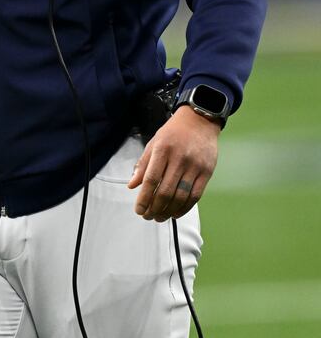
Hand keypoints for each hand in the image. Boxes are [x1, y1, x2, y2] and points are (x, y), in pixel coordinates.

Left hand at [127, 105, 220, 221]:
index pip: (151, 180)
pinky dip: (184, 208)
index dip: (144, 198)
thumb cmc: (173, 133)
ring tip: (159, 217)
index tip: (139, 210)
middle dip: (154, 208)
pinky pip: (195, 196)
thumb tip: (131, 185)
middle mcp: (179, 158)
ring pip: (180, 196)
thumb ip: (143, 164)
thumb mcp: (154, 143)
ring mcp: (194, 166)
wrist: (199, 120)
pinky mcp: (207, 172)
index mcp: (162, 150)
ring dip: (168, 212)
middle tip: (148, 216)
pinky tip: (175, 213)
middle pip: (165, 191)